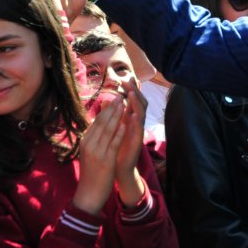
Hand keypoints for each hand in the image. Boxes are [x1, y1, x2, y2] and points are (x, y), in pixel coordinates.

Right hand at [72, 93, 126, 214]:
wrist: (88, 194)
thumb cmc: (91, 174)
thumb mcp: (89, 153)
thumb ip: (93, 139)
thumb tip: (98, 125)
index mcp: (85, 142)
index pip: (96, 122)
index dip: (105, 110)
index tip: (113, 99)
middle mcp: (89, 144)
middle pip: (101, 122)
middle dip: (111, 108)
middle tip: (119, 96)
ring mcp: (97, 152)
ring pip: (107, 130)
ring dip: (116, 115)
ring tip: (123, 104)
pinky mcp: (105, 160)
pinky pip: (113, 143)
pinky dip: (119, 132)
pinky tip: (125, 123)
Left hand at [113, 81, 147, 202]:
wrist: (117, 168)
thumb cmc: (115, 147)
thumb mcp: (112, 128)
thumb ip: (112, 114)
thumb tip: (107, 99)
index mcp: (130, 120)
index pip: (133, 100)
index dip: (130, 89)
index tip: (125, 78)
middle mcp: (136, 124)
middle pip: (140, 103)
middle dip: (134, 92)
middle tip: (128, 81)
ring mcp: (138, 133)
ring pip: (141, 115)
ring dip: (136, 104)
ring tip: (132, 94)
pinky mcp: (137, 144)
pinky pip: (138, 131)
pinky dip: (137, 123)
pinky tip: (134, 115)